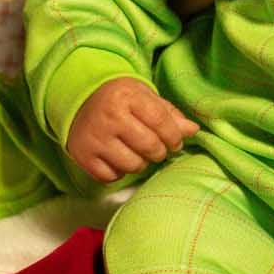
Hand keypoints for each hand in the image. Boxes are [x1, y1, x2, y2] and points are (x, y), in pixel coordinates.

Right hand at [67, 77, 198, 182]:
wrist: (80, 100)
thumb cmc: (119, 99)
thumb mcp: (144, 96)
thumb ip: (169, 114)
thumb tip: (194, 130)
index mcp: (126, 96)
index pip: (161, 122)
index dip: (174, 136)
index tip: (175, 141)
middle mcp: (108, 117)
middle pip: (149, 146)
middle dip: (160, 151)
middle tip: (157, 148)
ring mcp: (94, 139)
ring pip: (133, 165)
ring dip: (141, 163)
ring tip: (137, 151)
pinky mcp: (83, 156)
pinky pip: (112, 177)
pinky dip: (120, 171)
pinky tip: (119, 157)